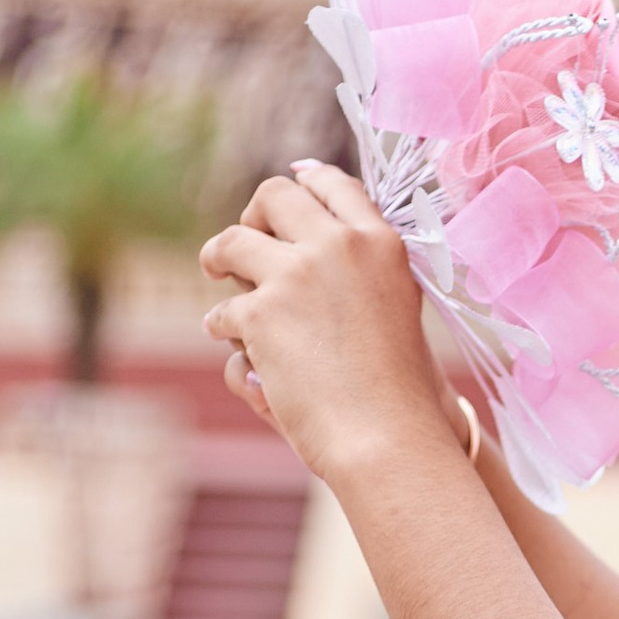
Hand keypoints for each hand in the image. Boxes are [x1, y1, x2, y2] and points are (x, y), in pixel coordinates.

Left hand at [199, 161, 453, 483]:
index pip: (332, 184)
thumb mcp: (398, 306)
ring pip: (232, 242)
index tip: (286, 191)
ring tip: (216, 270)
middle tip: (246, 240)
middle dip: (253, 216)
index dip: (302, 182)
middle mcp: (340, 246)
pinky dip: (223, 327)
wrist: (389, 435)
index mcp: (380, 243)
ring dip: (219, 256)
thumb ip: (362, 269)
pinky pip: (223, 311)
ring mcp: (298, 276)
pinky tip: (232, 342)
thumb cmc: (401, 389)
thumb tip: (312, 242)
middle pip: (274, 197)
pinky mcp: (261, 314)